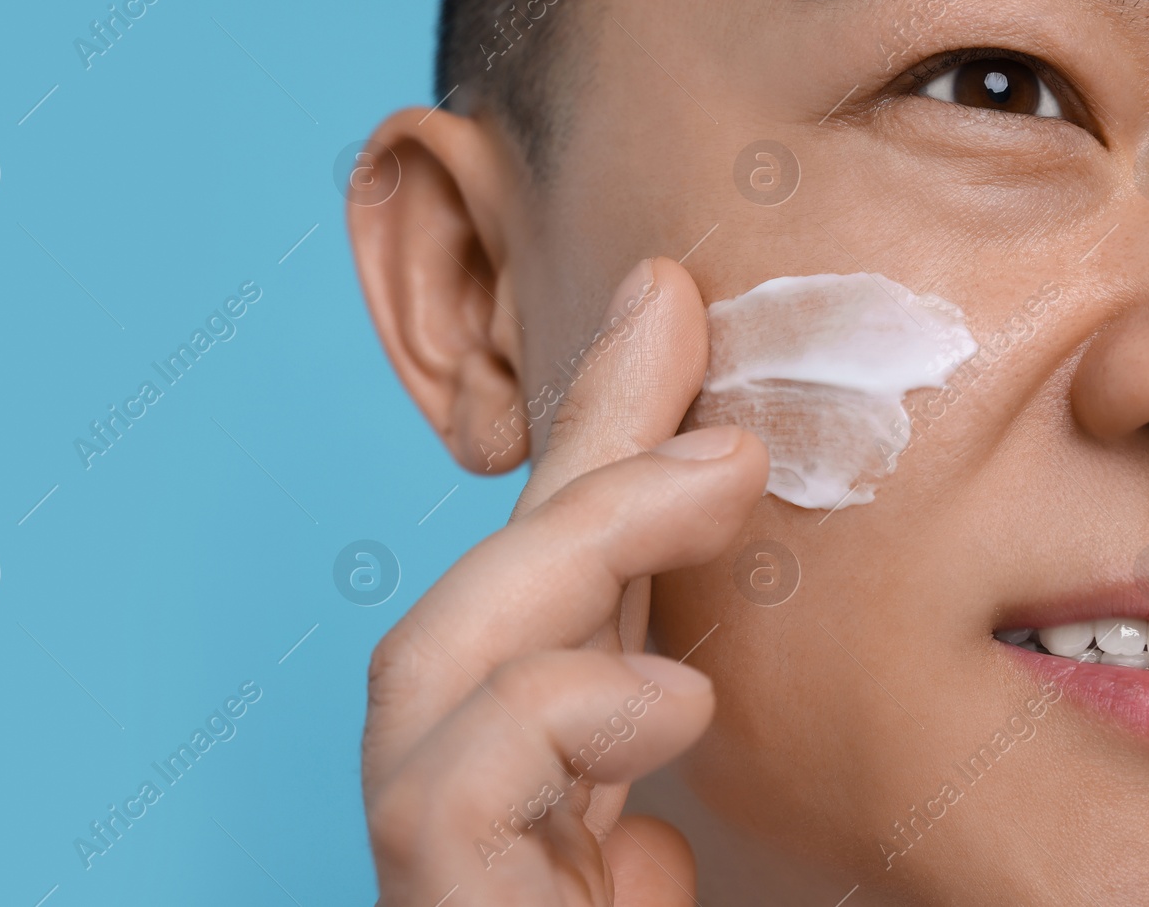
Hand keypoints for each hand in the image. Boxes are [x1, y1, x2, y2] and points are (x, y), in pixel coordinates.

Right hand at [363, 256, 768, 905]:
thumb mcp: (652, 878)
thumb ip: (639, 845)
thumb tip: (652, 840)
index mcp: (522, 793)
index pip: (547, 594)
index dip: (600, 449)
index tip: (661, 301)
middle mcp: (454, 807)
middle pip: (486, 598)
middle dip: (586, 458)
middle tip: (685, 330)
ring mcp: (431, 858)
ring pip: (430, 662)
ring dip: (573, 540)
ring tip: (718, 476)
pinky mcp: (436, 904)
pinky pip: (443, 792)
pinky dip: (550, 713)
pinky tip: (669, 699)